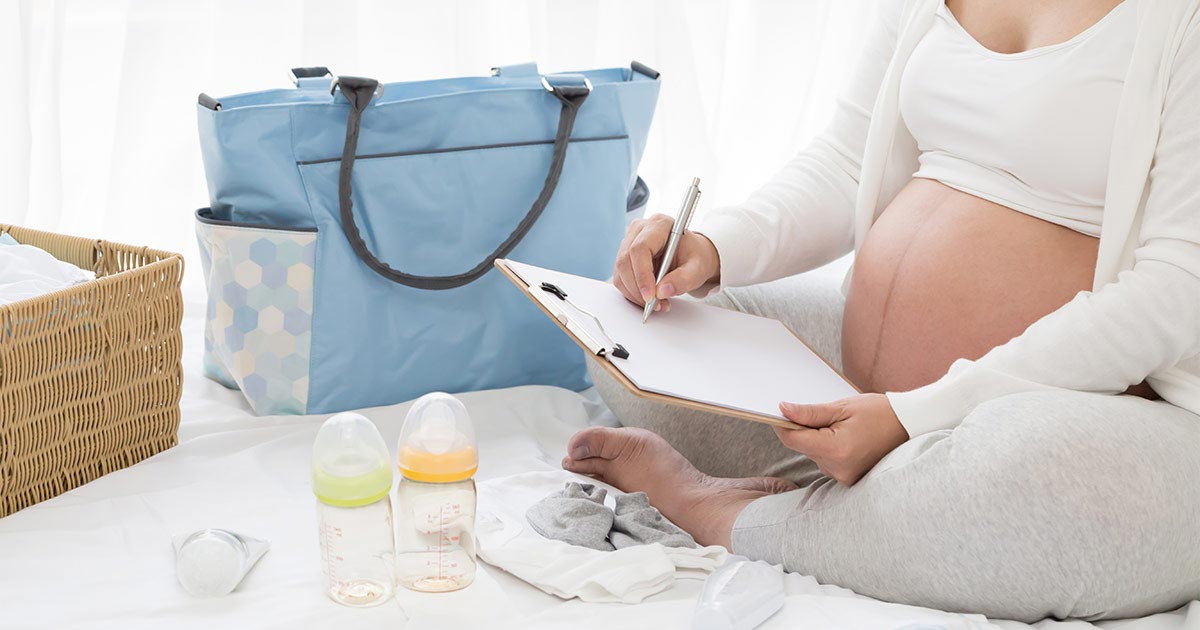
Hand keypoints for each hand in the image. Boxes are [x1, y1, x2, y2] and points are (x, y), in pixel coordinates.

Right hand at [612, 214, 720, 309]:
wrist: (692, 255)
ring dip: (634, 293)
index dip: (642, 274)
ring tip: (656, 304)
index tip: (650, 296)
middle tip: (654, 305)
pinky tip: (649, 299)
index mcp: (659, 225)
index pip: (640, 248)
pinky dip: (632, 293)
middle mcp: (640, 230)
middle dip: (637, 288)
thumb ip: (683, 279)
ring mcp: (629, 241)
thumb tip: (662, 292)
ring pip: (620, 272)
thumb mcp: (697, 268)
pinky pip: (620, 278)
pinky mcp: (625, 256)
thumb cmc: (694, 256)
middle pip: (625, 260)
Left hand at [773, 394, 909, 485]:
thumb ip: (809, 412)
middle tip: (827, 415)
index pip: (793, 439)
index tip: (779, 411)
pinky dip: (829, 449)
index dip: (782, 424)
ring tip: (844, 427)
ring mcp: (844, 477)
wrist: (909, 425)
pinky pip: (826, 461)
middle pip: (804, 447)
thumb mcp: (842, 407)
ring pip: (814, 454)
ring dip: (819, 440)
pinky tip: (846, 438)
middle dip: (806, 430)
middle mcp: (838, 469)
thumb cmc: (878, 412)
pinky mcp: (848, 479)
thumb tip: (782, 410)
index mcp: (836, 449)